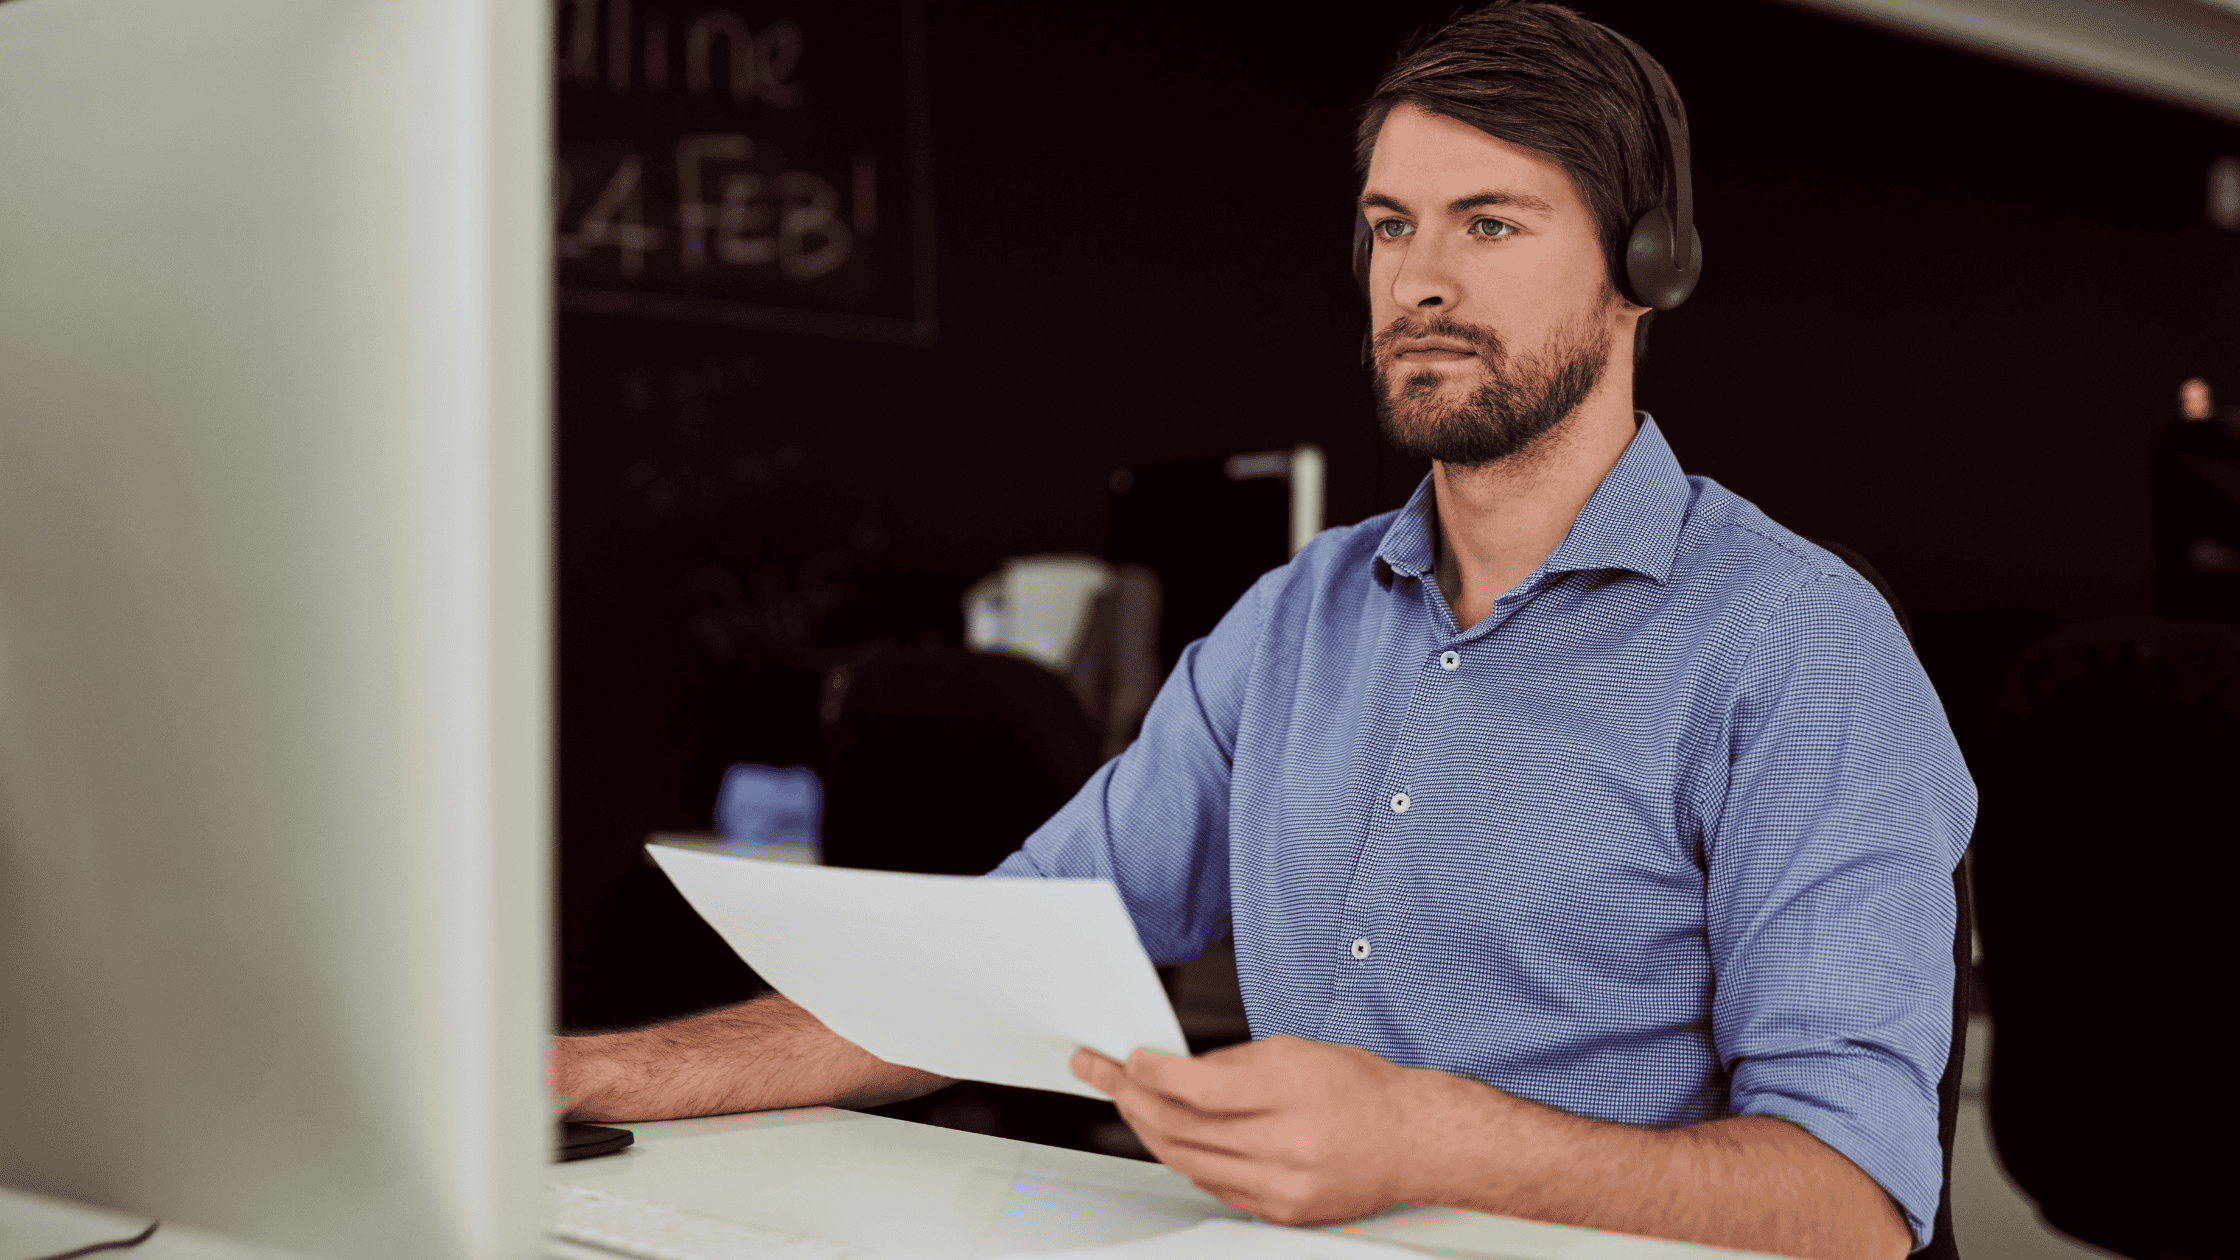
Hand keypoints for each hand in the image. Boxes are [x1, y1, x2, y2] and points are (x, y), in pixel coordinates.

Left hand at [1070, 1035, 1472, 1225]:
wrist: (1414, 1142)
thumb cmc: (1363, 1091)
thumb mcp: (1297, 1051)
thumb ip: (1232, 1063)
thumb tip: (1175, 1070)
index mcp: (1291, 1091)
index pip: (1197, 1086)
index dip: (1149, 1073)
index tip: (1126, 1059)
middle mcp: (1286, 1144)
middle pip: (1182, 1128)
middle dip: (1132, 1099)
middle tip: (1106, 1076)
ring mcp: (1282, 1185)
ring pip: (1188, 1161)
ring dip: (1149, 1130)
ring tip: (1129, 1103)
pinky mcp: (1281, 1211)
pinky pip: (1212, 1185)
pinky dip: (1186, 1159)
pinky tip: (1173, 1138)